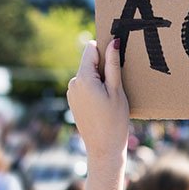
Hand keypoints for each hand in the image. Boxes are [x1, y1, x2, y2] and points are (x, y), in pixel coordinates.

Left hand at [67, 39, 129, 168]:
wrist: (103, 148)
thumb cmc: (114, 120)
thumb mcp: (116, 90)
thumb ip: (113, 64)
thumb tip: (113, 41)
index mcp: (83, 78)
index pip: (91, 49)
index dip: (104, 50)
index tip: (116, 59)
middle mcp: (73, 83)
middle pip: (90, 63)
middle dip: (104, 68)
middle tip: (117, 85)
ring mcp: (71, 93)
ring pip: (88, 75)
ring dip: (100, 80)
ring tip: (111, 98)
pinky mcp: (73, 101)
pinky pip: (85, 87)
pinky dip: (95, 90)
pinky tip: (104, 104)